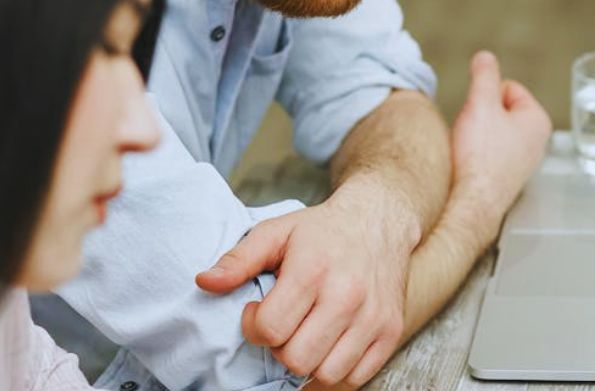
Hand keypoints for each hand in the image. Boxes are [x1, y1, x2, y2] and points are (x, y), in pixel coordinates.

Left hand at [195, 184, 417, 386]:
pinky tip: (325, 347)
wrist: (379, 219)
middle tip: (282, 325)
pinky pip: (356, 378)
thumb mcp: (276, 232)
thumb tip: (204, 282)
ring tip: (303, 335)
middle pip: (297, 358)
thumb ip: (238, 260)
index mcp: (312, 270)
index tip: (258, 312)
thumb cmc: (322, 230)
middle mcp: (346, 296)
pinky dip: (335, 373)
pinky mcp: (390, 332)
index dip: (254, 327)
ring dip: (307, 362)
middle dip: (279, 348)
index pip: (270, 329)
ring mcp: (372, 317)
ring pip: (326, 374)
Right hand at [447, 51, 550, 237]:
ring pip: (493, 131)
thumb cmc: (480, 156)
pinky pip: (489, 152)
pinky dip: (477, 153)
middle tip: (472, 132)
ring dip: (478, 134)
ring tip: (470, 149)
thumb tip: (485, 57)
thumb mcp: (480, 103)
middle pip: (500, 108)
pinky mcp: (507, 176)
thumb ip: (484, 75)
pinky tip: (470, 163)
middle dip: (482, 114)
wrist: (472, 202)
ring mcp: (523, 161)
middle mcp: (537, 141)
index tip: (477, 113)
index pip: (508, 87)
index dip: (485, 95)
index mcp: (537, 120)